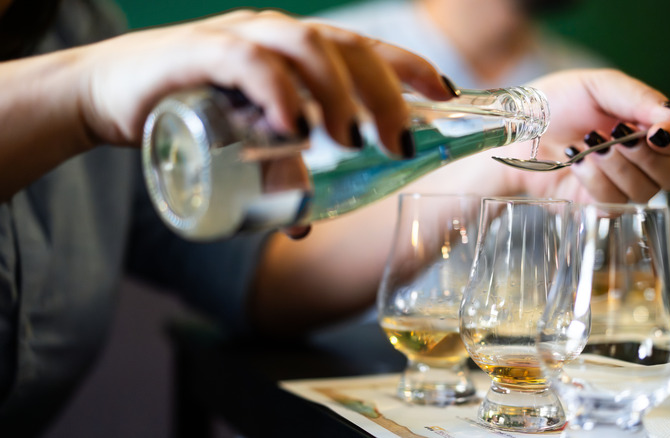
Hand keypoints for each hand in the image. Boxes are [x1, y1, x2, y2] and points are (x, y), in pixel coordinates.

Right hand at [74, 9, 454, 155]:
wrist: (105, 95)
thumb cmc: (183, 115)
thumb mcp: (245, 147)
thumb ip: (278, 177)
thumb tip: (305, 228)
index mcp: (295, 52)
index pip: (365, 49)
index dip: (409, 67)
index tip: (447, 96)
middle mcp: (275, 36)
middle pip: (348, 48)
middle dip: (385, 93)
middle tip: (401, 143)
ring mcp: (239, 38)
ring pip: (306, 48)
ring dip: (338, 93)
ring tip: (353, 139)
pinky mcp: (199, 52)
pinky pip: (247, 61)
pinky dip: (277, 91)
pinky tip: (296, 127)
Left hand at [514, 68, 669, 202]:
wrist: (515, 131)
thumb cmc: (556, 104)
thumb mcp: (597, 87)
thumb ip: (639, 97)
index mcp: (647, 126)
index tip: (655, 130)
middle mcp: (642, 160)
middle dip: (645, 157)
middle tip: (615, 137)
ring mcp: (620, 186)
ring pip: (643, 191)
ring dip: (613, 166)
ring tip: (585, 144)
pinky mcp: (596, 205)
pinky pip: (612, 203)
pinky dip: (593, 180)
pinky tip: (575, 162)